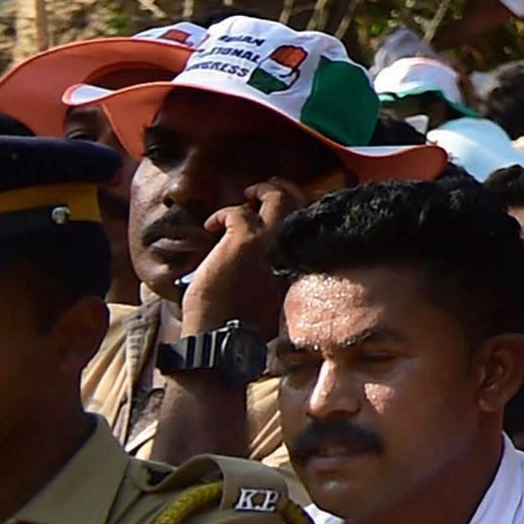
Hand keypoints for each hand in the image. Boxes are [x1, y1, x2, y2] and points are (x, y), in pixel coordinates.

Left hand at [179, 182, 296, 335]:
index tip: (288, 207)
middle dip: (283, 188)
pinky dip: (222, 214)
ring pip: (275, 197)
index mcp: (302, 260)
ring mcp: (269, 241)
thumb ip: (285, 275)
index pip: (311, 222)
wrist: (224, 336)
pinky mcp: (242, 241)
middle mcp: (292, 245)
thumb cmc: (247, 326)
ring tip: (245, 196)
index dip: (300, 209)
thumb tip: (278, 267)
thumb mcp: (280, 299)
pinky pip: (236, 212)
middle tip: (268, 187)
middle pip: (300, 201)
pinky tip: (211, 225)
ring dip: (259, 191)